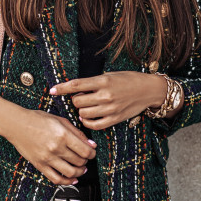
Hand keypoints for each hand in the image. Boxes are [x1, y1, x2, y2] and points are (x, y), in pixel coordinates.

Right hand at [5, 109, 96, 185]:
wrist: (16, 124)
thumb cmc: (37, 119)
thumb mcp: (60, 120)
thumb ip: (77, 133)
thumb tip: (91, 144)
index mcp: (63, 135)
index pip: (85, 150)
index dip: (92, 153)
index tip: (92, 152)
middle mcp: (56, 148)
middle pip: (80, 161)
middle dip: (86, 161)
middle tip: (85, 158)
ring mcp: (47, 158)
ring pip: (70, 172)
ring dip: (79, 172)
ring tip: (80, 168)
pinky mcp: (40, 165)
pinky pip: (56, 179)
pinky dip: (67, 181)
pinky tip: (72, 179)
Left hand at [50, 71, 166, 130]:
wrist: (148, 90)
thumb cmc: (127, 80)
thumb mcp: (109, 75)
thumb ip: (93, 83)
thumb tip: (74, 89)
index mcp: (103, 81)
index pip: (76, 85)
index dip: (62, 88)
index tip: (52, 90)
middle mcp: (106, 95)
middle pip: (78, 101)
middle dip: (76, 100)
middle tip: (81, 97)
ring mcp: (110, 108)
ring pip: (83, 114)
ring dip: (81, 111)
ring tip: (87, 106)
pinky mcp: (115, 119)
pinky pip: (94, 125)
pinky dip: (87, 122)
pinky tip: (88, 117)